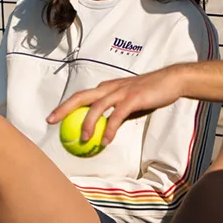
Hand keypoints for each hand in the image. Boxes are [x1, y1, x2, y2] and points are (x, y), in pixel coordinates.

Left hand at [47, 66, 187, 145]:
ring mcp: (121, 92)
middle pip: (81, 97)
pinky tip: (106, 140)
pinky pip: (117, 115)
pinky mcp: (133, 98)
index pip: (82, 96)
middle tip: (51, 121)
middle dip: (64, 108)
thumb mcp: (129, 101)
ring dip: (88, 123)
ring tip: (83, 139)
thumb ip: (116, 111)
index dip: (65, 106)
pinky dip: (110, 128)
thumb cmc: (151, 92)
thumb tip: (105, 128)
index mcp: (107, 87)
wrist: (171, 81)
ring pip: (97, 106)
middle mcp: (110, 87)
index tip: (52, 117)